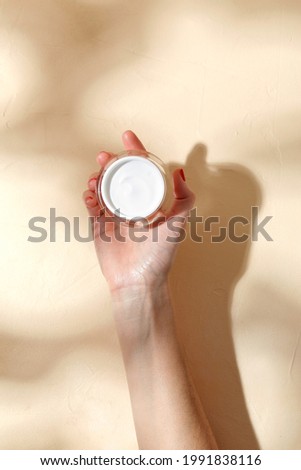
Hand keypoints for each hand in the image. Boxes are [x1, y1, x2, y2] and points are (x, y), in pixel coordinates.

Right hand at [83, 131, 194, 293]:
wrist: (139, 280)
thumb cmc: (160, 254)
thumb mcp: (178, 223)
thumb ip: (184, 198)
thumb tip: (180, 171)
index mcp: (149, 202)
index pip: (141, 171)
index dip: (134, 151)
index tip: (127, 136)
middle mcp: (131, 205)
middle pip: (117, 176)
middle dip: (110, 162)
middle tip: (105, 156)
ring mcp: (114, 216)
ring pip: (102, 188)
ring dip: (97, 177)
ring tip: (96, 177)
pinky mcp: (99, 227)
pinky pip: (91, 206)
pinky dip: (88, 197)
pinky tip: (90, 194)